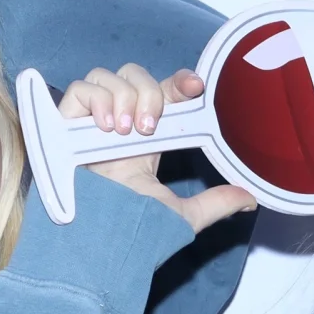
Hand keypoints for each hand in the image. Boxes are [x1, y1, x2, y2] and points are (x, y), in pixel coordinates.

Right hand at [56, 63, 256, 232]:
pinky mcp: (64, 122)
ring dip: (123, 97)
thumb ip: (215, 203)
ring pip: (107, 76)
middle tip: (150, 128)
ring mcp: (89, 121)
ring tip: (125, 131)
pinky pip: (80, 88)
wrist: (100, 239)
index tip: (196, 88)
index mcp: (144, 136)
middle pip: (134, 74)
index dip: (180, 82)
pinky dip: (96, 101)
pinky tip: (106, 128)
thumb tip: (249, 198)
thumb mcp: (181, 214)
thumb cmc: (132, 229)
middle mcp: (117, 121)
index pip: (164, 92)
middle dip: (148, 93)